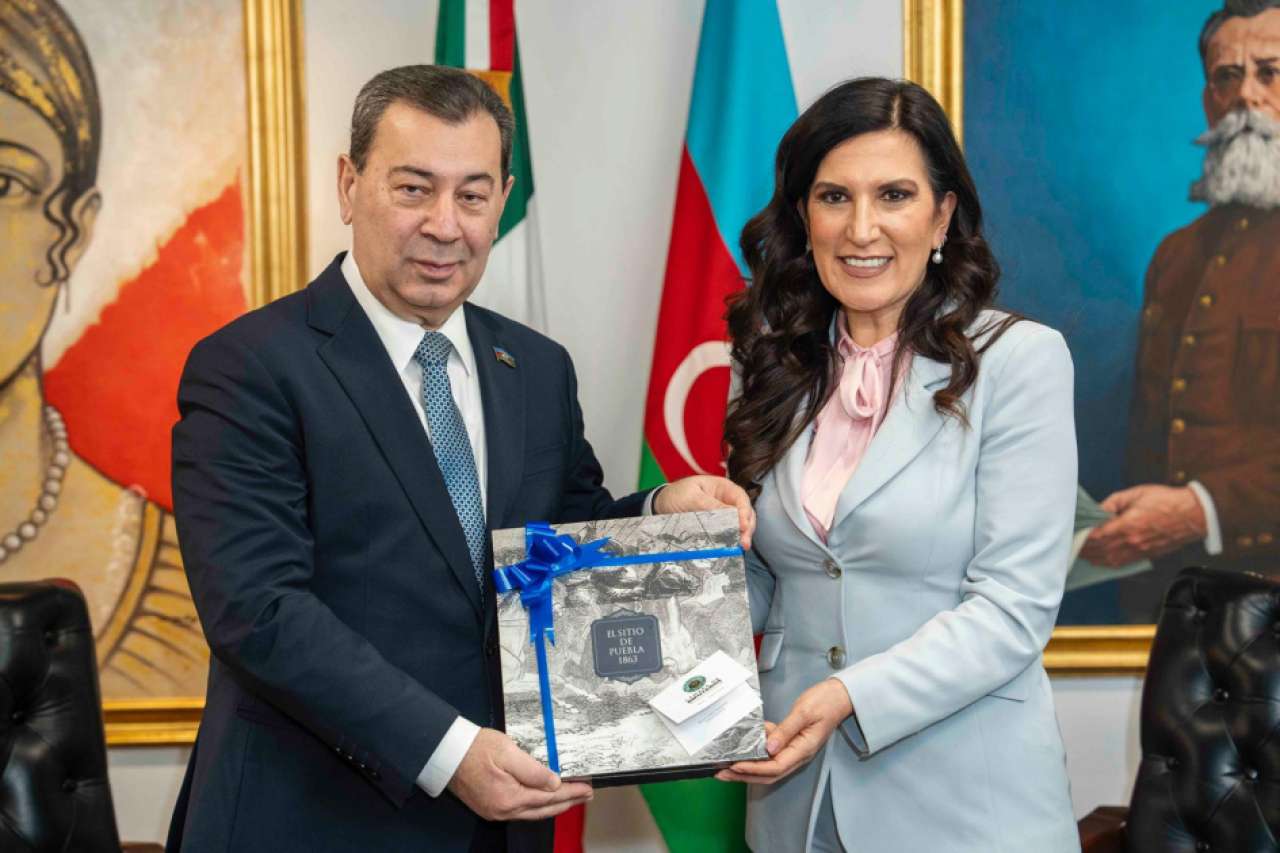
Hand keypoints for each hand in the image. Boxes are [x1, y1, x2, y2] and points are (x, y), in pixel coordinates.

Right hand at [447, 728, 592, 820]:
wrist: (447, 753)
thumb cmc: (475, 748)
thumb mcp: (507, 751)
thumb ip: (533, 770)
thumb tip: (554, 783)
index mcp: (509, 797)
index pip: (549, 797)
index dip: (570, 792)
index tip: (587, 788)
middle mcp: (503, 809)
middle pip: (543, 810)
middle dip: (567, 802)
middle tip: (585, 795)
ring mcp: (496, 811)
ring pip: (532, 813)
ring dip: (553, 806)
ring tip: (570, 798)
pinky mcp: (490, 807)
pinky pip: (520, 811)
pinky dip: (537, 806)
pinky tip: (543, 801)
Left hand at [653, 475, 755, 549]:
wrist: (661, 504)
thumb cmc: (676, 495)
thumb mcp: (691, 497)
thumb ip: (709, 505)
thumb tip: (730, 514)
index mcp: (722, 487)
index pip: (740, 498)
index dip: (744, 512)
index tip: (743, 526)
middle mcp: (727, 500)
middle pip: (745, 513)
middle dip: (747, 527)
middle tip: (744, 543)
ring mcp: (723, 514)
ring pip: (740, 525)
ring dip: (741, 536)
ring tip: (741, 547)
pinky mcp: (718, 527)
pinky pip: (728, 533)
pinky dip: (731, 540)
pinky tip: (731, 548)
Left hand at [714, 679, 852, 784]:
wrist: (839, 696)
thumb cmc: (825, 702)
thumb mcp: (804, 712)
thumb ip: (785, 730)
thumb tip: (768, 748)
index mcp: (803, 749)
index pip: (775, 767)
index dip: (753, 769)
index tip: (735, 765)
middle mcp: (798, 754)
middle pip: (769, 773)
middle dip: (745, 775)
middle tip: (722, 773)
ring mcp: (795, 750)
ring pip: (769, 767)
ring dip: (748, 768)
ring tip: (727, 767)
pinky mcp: (792, 743)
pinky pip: (772, 754)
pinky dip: (757, 754)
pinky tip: (744, 747)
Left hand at [1080, 484, 1207, 566]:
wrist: (1194, 515)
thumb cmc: (1167, 501)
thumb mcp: (1135, 494)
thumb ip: (1112, 503)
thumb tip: (1097, 511)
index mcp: (1127, 526)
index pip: (1096, 536)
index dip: (1081, 537)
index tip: (1072, 534)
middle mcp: (1131, 542)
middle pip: (1099, 550)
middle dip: (1084, 549)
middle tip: (1071, 544)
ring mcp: (1139, 551)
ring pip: (1109, 560)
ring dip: (1093, 558)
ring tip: (1081, 553)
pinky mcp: (1146, 555)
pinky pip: (1122, 563)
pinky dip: (1107, 562)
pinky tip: (1100, 559)